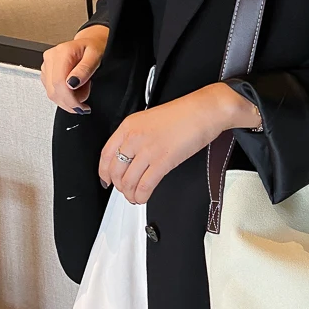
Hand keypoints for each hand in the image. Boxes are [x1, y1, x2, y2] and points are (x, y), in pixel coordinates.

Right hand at [41, 25, 108, 113]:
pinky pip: (52, 90)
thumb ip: (84, 69)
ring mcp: (46, 65)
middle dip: (71, 102)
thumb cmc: (95, 47)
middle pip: (53, 90)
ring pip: (51, 93)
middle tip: (85, 101)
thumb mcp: (96, 56)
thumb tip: (72, 84)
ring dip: (68, 100)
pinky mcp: (46, 72)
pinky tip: (75, 89)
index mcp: (62, 52)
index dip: (70, 99)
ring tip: (83, 90)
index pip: (59, 82)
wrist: (90, 43)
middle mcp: (50, 58)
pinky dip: (65, 96)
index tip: (82, 107)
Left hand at [99, 82, 261, 203]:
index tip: (106, 179)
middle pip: (115, 170)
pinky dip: (141, 196)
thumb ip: (139, 136)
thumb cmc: (186, 113)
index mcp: (130, 125)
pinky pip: (145, 185)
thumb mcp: (152, 119)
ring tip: (135, 197)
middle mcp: (135, 137)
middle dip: (119, 186)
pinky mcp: (163, 161)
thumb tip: (134, 155)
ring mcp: (148, 149)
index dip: (104, 172)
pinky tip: (143, 198)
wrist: (205, 110)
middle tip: (125, 190)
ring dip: (129, 193)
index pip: (106, 154)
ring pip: (128, 181)